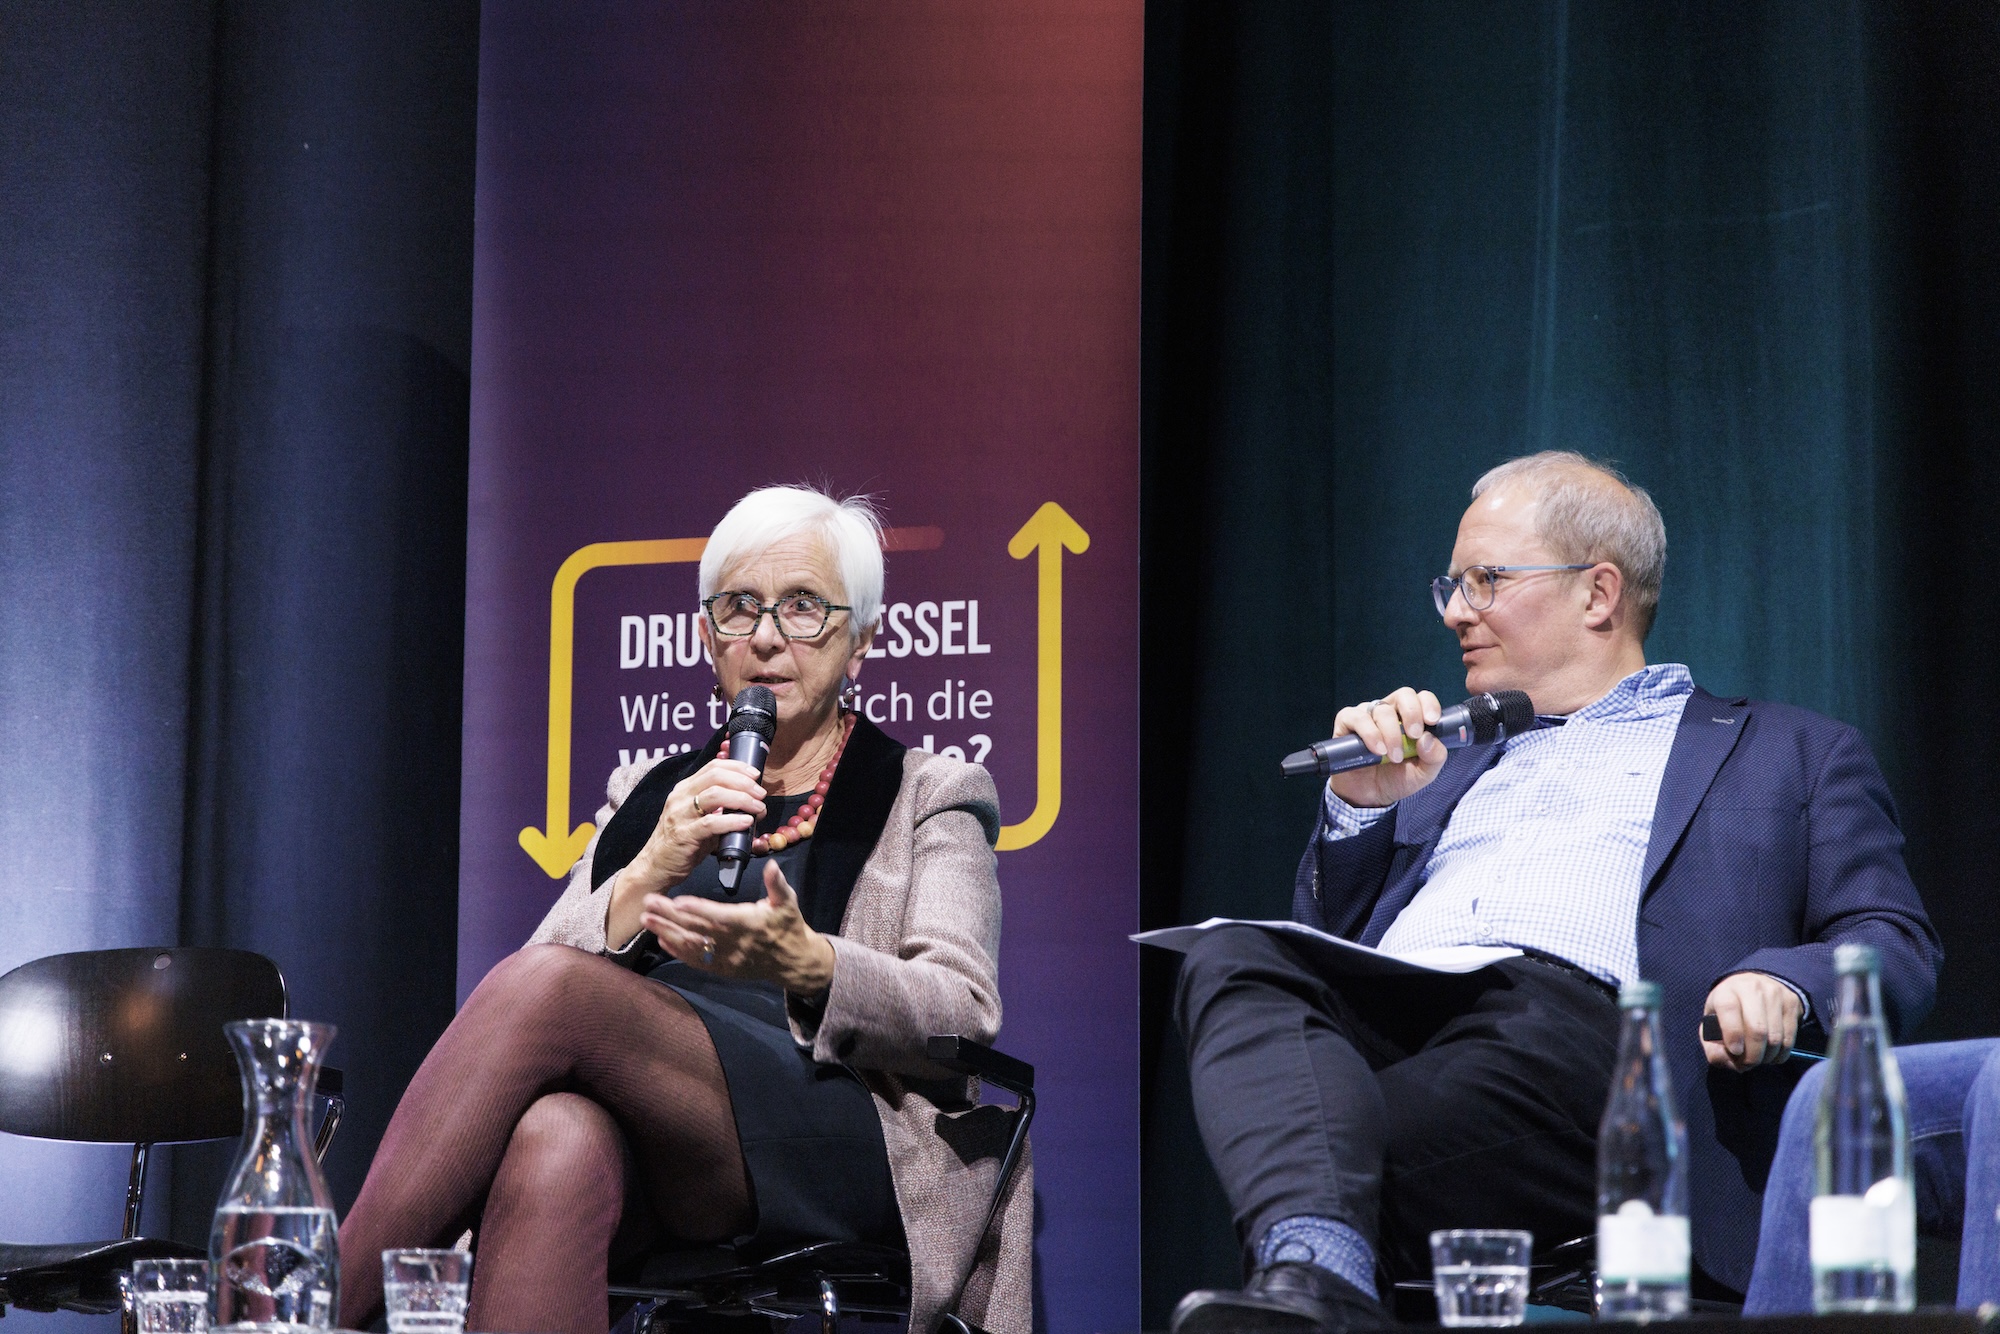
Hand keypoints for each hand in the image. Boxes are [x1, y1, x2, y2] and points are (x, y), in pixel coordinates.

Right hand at [626, 758, 766, 891]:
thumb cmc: (682, 842)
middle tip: (761, 793)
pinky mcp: (684, 835)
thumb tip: (751, 804)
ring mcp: (680, 815)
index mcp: (685, 789)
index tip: (755, 774)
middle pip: (716, 776)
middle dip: (743, 782)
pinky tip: (746, 822)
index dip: (737, 767)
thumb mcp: (699, 818)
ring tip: (758, 808)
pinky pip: (711, 823)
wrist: (655, 866)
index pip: (713, 767)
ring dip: (742, 799)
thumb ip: (720, 808)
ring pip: (714, 795)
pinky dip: (732, 820)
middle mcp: (680, 797)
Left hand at [641, 859, 836, 993]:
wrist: (793, 962)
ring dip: (667, 932)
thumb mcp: (788, 903)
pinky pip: (696, 961)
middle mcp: (734, 943)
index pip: (719, 916)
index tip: (678, 901)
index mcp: (749, 923)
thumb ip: (777, 884)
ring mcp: (726, 958)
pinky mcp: (722, 969)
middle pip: (698, 929)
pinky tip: (661, 939)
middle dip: (671, 917)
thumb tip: (772, 865)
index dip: (698, 910)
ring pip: (692, 946)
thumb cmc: (788, 926)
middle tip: (649, 903)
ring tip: (646, 920)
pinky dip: (677, 951)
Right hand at [1325, 687, 1448, 808]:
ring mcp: (1367, 715)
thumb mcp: (1424, 773)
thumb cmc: (1396, 779)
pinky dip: (1369, 733)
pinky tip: (1377, 750)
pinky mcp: (1346, 723)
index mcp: (1410, 718)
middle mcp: (1389, 712)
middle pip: (1403, 695)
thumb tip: (1428, 739)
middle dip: (1412, 713)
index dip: (1428, 704)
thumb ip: (1435, 757)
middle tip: (1414, 735)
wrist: (1368, 797)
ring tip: (1394, 757)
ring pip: (1381, 709)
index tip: (1432, 721)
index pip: (1421, 698)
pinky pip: (1357, 717)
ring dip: (1391, 734)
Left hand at [1701, 972, 1801, 1070]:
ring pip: (1775, 1037)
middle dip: (1752, 1055)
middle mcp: (1751, 988)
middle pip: (1757, 1029)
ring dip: (1767, 1057)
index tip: (1735, 1051)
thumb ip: (1712, 1047)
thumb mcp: (1711, 1023)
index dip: (1732, 1034)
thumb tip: (1727, 1061)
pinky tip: (1772, 1054)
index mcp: (1726, 991)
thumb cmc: (1729, 1010)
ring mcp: (1774, 994)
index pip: (1729, 1010)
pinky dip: (1780, 1054)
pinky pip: (1789, 1038)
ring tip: (1759, 1059)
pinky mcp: (1791, 1002)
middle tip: (1747, 1064)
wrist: (1753, 985)